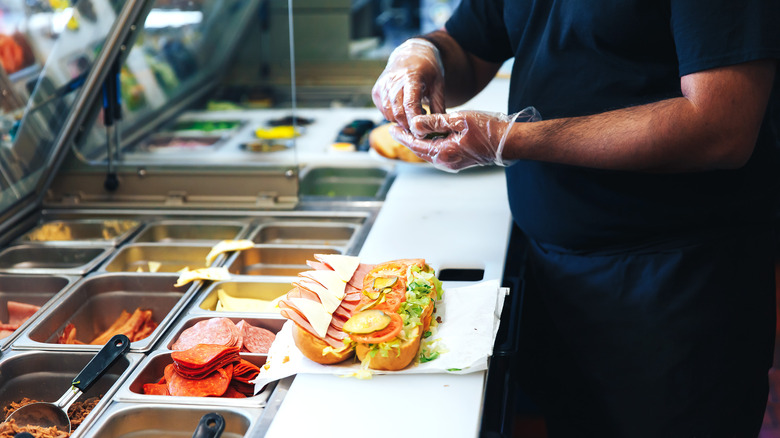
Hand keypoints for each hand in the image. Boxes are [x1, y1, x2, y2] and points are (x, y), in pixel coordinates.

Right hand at [372, 39, 444, 131]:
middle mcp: (392, 80)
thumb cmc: (428, 70)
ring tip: (414, 114)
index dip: (415, 121)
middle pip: (397, 113)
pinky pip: (383, 112)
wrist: (411, 54)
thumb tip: (441, 129)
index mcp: (410, 76)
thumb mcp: (438, 85)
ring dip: (401, 121)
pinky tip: (404, 110)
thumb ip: (438, 107)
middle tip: (420, 127)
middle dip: (408, 125)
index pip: (410, 105)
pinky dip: (393, 116)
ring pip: (389, 114)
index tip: (422, 132)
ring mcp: (382, 86)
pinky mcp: (376, 91)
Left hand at [390, 107, 540, 171]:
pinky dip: (430, 144)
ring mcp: (453, 164)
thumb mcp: (459, 120)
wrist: (509, 142)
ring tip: (408, 131)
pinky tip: (428, 136)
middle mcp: (446, 162)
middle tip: (395, 129)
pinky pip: (439, 153)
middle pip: (420, 151)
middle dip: (407, 140)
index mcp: (444, 153)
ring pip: (429, 153)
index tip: (391, 128)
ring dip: (418, 142)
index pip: (415, 145)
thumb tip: (414, 124)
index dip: (402, 136)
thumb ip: (435, 122)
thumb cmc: (487, 129)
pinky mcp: (459, 161)